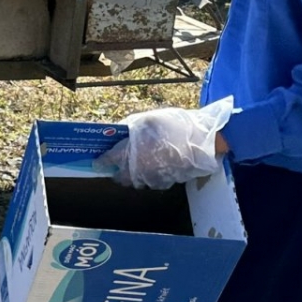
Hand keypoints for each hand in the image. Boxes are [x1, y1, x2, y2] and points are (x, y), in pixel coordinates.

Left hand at [98, 98, 235, 188]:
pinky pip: (154, 182)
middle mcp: (141, 168)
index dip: (102, 162)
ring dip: (135, 175)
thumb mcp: (148, 119)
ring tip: (140, 164)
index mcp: (133, 151)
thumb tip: (118, 136)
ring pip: (138, 182)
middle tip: (118, 165)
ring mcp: (155, 177)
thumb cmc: (175, 126)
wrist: (204, 139)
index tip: (98, 163)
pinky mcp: (168, 182)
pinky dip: (152, 176)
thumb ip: (130, 130)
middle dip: (118, 172)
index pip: (110, 161)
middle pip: (122, 177)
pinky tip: (157, 165)